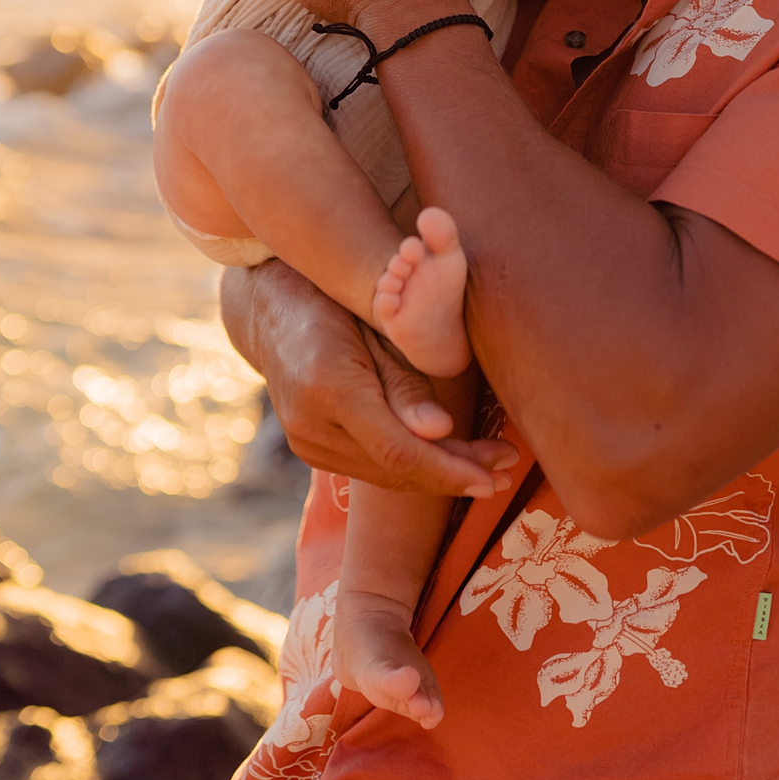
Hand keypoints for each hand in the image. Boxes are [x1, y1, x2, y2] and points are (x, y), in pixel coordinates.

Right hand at [221, 260, 516, 495]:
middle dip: (454, 474)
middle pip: (394, 469)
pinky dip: (408, 466)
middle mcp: (310, 425)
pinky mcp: (308, 447)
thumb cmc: (336, 301)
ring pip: (382, 474)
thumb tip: (441, 430)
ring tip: (488, 467)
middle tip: (506, 472)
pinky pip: (367, 466)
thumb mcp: (376, 327)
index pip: (397, 449)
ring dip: (436, 474)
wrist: (272, 309)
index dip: (448, 470)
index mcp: (329, 387)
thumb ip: (406, 381)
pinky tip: (445, 459)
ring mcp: (305, 441)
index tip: (492, 478)